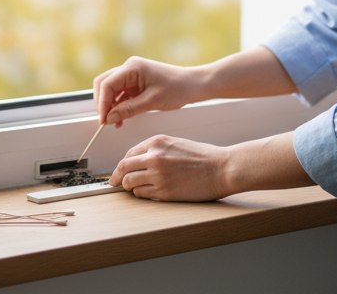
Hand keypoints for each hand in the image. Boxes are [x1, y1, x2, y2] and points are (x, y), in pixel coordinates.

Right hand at [93, 57, 201, 126]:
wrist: (194, 85)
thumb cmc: (177, 88)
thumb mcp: (151, 102)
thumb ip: (127, 110)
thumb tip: (109, 118)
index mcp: (132, 67)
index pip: (107, 84)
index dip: (102, 103)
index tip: (104, 120)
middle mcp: (129, 68)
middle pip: (104, 84)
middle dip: (103, 103)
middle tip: (106, 121)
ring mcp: (132, 75)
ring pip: (111, 90)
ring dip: (110, 106)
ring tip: (115, 123)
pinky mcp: (135, 82)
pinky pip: (120, 94)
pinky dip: (119, 106)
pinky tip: (122, 119)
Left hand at [109, 135, 231, 201]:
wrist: (222, 168)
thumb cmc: (204, 157)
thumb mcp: (176, 143)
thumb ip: (157, 150)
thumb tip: (139, 161)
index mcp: (157, 142)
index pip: (129, 154)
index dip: (123, 164)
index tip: (120, 170)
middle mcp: (154, 157)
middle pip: (123, 168)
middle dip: (116, 177)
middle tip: (114, 183)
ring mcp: (158, 175)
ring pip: (130, 182)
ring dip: (129, 187)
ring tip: (134, 188)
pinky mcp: (164, 191)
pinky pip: (142, 194)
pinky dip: (140, 194)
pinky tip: (147, 192)